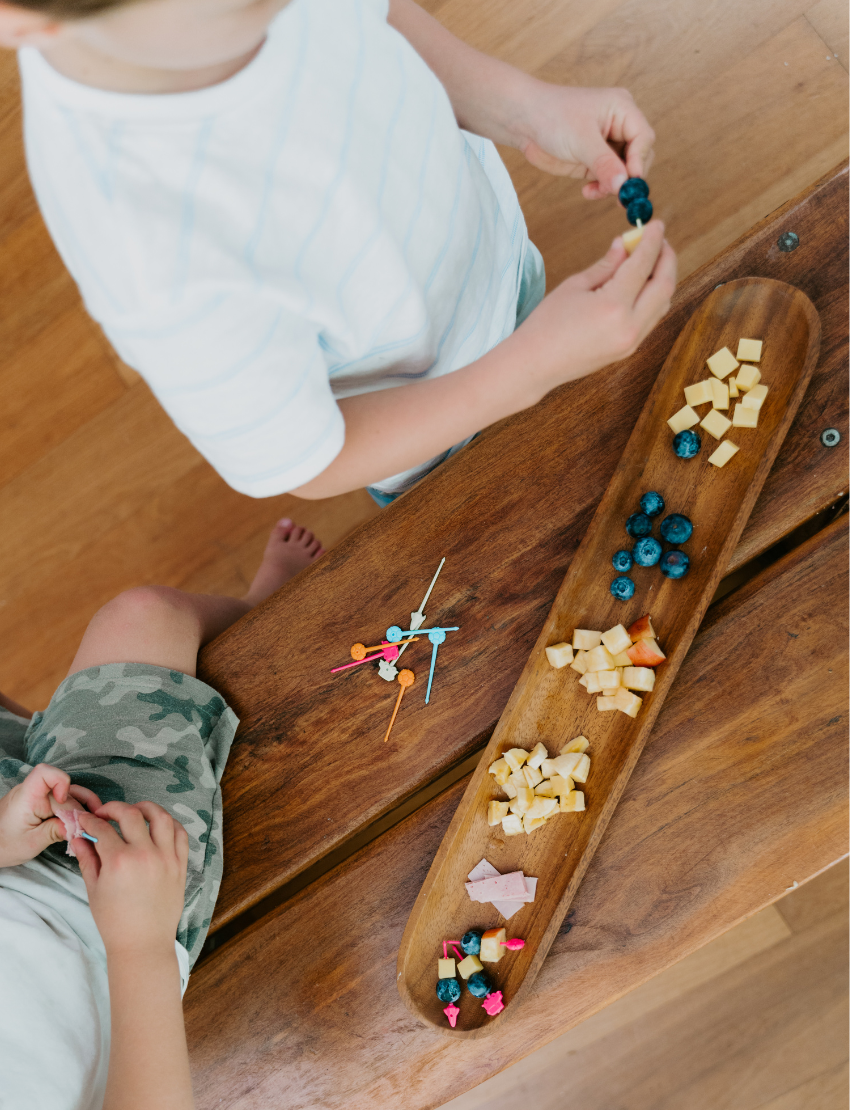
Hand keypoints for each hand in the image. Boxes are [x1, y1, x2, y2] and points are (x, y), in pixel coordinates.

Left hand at [0, 763, 94, 866]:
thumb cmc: (4, 845)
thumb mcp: (31, 844)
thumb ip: (55, 832)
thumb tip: (80, 827)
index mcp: (27, 797)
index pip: (45, 773)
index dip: (61, 782)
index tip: (64, 803)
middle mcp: (33, 791)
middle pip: (64, 790)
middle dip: (78, 808)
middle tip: (86, 829)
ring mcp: (38, 795)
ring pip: (68, 793)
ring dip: (81, 806)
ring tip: (92, 821)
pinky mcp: (42, 802)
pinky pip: (62, 800)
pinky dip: (73, 809)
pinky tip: (80, 820)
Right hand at [73, 800, 187, 956]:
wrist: (143, 944)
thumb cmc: (114, 921)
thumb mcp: (94, 889)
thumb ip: (87, 859)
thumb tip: (78, 836)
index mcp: (119, 861)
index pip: (102, 828)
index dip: (89, 820)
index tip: (84, 819)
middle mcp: (145, 854)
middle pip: (130, 814)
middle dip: (114, 808)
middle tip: (105, 814)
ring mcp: (166, 858)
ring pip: (161, 817)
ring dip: (146, 808)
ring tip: (134, 811)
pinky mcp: (181, 864)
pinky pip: (180, 833)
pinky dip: (169, 823)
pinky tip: (157, 825)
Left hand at [518, 83, 654, 199]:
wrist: (525, 121)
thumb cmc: (552, 117)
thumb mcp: (581, 140)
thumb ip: (604, 163)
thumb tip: (623, 185)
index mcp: (623, 109)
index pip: (644, 137)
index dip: (639, 160)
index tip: (630, 181)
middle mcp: (620, 127)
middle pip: (639, 157)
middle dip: (628, 178)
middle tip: (617, 196)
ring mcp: (608, 146)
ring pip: (624, 173)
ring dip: (613, 187)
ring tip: (595, 192)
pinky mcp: (595, 162)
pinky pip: (608, 180)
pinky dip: (602, 189)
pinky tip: (588, 192)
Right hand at [518, 220, 676, 391]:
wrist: (535, 364)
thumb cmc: (547, 324)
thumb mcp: (575, 286)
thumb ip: (606, 265)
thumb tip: (623, 245)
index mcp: (613, 306)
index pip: (642, 265)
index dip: (652, 241)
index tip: (656, 225)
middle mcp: (630, 326)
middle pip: (665, 285)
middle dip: (667, 258)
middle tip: (660, 241)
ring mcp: (632, 341)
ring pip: (663, 303)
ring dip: (662, 278)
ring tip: (650, 261)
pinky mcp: (629, 349)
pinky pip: (653, 318)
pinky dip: (654, 297)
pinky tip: (643, 284)